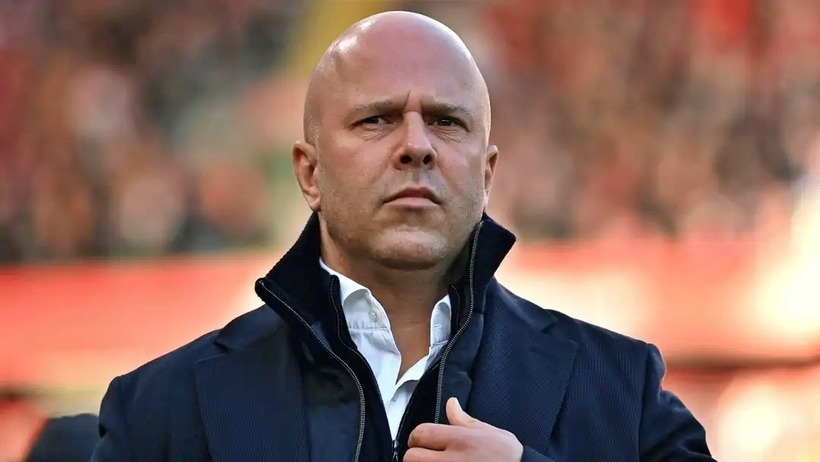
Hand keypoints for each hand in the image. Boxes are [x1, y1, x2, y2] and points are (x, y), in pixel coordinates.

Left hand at [405, 397, 523, 460]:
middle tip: (424, 456)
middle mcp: (451, 460)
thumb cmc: (508, 457)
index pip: (421, 433)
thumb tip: (450, 403)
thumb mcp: (490, 432)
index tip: (421, 441)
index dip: (417, 436)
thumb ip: (465, 420)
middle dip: (415, 456)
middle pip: (412, 457)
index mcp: (460, 440)